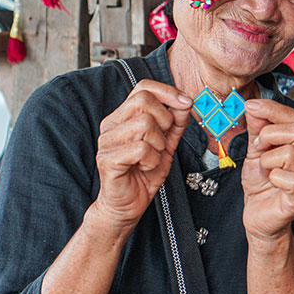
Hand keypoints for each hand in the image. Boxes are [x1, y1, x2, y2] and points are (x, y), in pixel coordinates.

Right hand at [95, 80, 191, 228]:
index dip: (168, 92)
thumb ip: (175, 123)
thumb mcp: (167, 144)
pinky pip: (141, 148)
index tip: (186, 103)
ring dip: (158, 144)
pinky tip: (145, 167)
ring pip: (144, 123)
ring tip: (152, 157)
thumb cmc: (144, 173)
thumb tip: (185, 102)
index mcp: (123, 116)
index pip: (143, 87)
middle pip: (144, 101)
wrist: (128, 205)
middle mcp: (111, 124)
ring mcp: (107, 141)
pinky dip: (152, 159)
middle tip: (163, 141)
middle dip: (165, 120)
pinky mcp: (107, 159)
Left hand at [241, 100, 293, 242]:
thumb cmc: (261, 186)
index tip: (251, 106)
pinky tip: (270, 181)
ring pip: (291, 153)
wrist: (259, 219)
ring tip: (264, 167)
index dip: (272, 109)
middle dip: (270, 134)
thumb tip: (254, 105)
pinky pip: (291, 179)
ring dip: (268, 158)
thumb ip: (257, 129)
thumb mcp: (255, 152)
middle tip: (257, 147)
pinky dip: (273, 176)